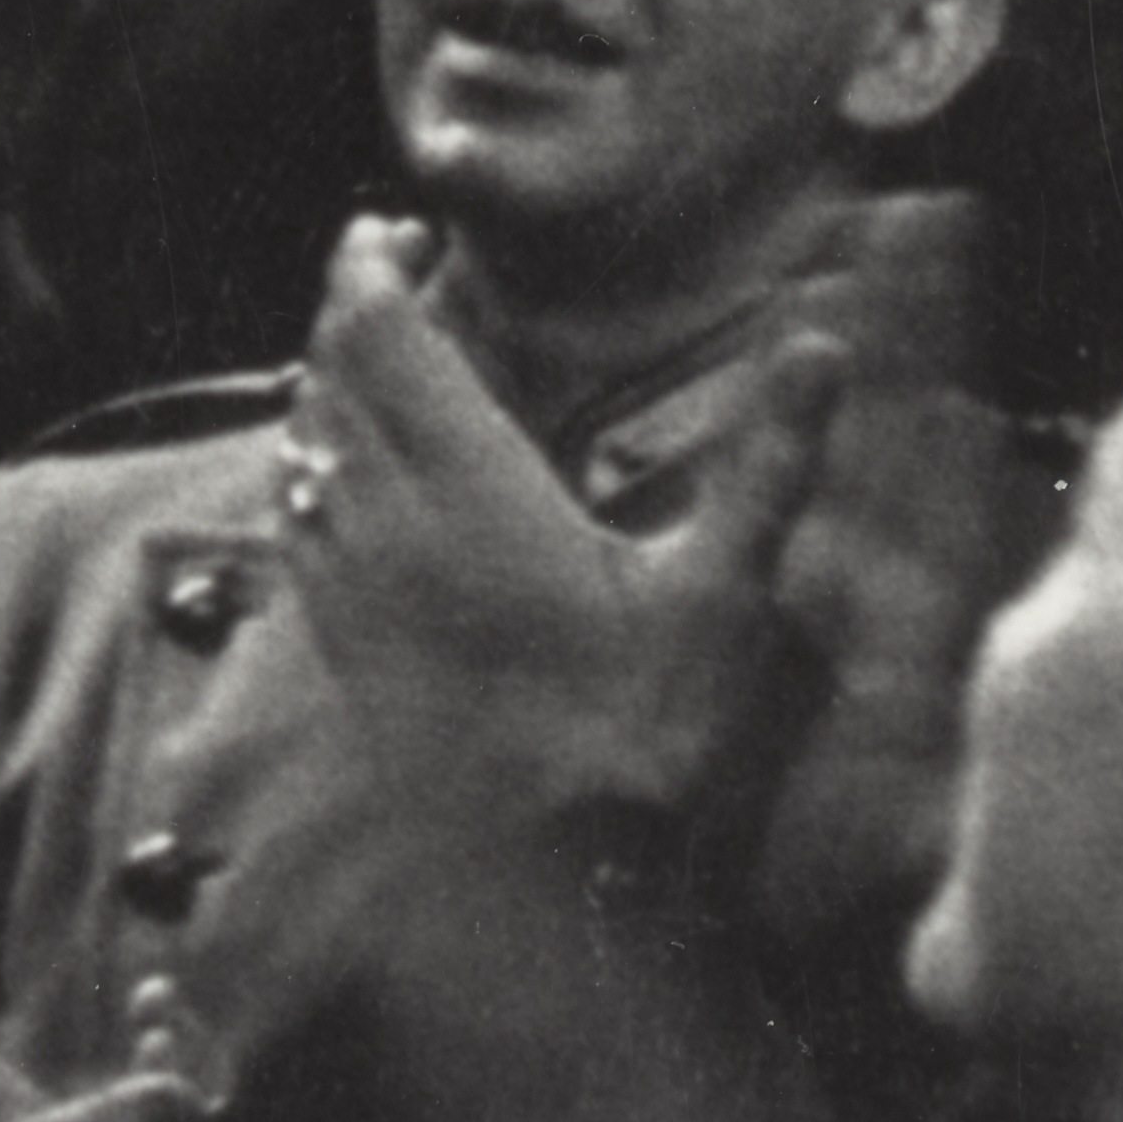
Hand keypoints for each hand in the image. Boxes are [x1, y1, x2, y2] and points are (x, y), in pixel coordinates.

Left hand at [273, 232, 835, 850]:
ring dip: (328, 387)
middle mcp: (385, 527)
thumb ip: (771, 464)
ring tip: (381, 360)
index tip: (392, 229)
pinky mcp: (341, 649)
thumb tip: (824, 347)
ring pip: (302, 446)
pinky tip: (353, 480)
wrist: (548, 892)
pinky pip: (298, 523)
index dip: (371, 268)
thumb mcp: (726, 599)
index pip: (382, 338)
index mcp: (468, 491)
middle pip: (327, 377)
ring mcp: (351, 592)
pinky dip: (314, 467)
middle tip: (396, 273)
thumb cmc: (644, 744)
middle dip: (350, 310)